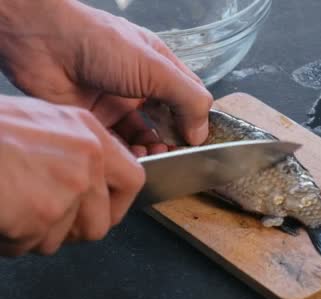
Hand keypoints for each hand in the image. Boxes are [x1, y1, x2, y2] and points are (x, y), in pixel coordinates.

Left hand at [0, 0, 211, 156]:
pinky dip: (128, 154)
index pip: (188, 96)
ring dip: (153, 149)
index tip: (198, 139)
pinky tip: (132, 157)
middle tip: (176, 152)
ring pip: (143, 136)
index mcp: (159, 67)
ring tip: (155, 154)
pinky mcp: (95, 121)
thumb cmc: (102, 44)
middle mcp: (140, 87)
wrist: (44, 44)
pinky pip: (117, 144)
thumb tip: (200, 133)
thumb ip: (186, 99)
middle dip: (174, 139)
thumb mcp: (156, 68)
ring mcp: (116, 105)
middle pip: (167, 120)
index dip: (196, 118)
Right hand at [0, 95, 143, 255]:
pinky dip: (10, 239)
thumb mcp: (39, 122)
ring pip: (63, 238)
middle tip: (44, 223)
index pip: (133, 178)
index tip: (101, 213)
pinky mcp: (44, 212)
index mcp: (88, 131)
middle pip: (101, 221)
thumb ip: (73, 150)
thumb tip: (91, 181)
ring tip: (9, 208)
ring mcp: (69, 185)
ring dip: (34, 235)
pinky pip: (31, 244)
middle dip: (71, 232)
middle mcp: (87, 156)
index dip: (116, 204)